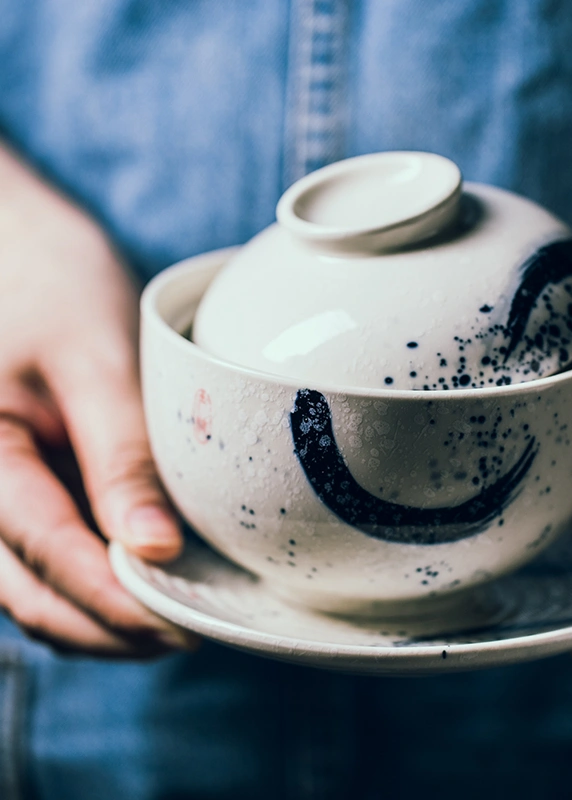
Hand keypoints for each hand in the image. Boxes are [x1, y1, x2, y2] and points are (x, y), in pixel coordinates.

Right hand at [0, 146, 195, 656]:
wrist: (24, 249)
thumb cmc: (55, 287)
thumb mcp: (94, 361)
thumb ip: (118, 454)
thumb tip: (155, 546)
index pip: (48, 549)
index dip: (116, 595)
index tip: (186, 618)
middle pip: (35, 590)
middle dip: (113, 623)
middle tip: (195, 630)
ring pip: (35, 590)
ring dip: (104, 617)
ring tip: (181, 620)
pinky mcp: (19, 490)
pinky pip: (45, 561)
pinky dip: (95, 586)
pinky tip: (150, 584)